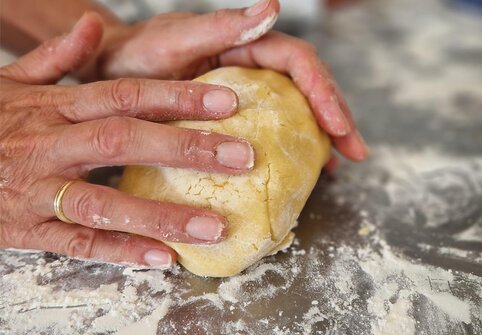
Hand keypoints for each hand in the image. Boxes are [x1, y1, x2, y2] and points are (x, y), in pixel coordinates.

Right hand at [0, 14, 254, 266]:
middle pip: (124, 141)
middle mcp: (50, 145)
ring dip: (161, 214)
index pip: (125, 95)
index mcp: (55, 108)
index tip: (227, 102)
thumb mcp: (12, 83)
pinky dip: (120, 251)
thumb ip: (57, 58)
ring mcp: (36, 190)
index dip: (177, 98)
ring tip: (213, 225)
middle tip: (241, 157)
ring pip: (103, 201)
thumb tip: (93, 25)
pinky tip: (162, 258)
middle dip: (185, 149)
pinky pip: (77, 243)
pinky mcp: (26, 230)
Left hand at [87, 0, 367, 162]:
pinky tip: (305, 168)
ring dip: (323, 134)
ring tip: (339, 164)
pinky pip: (274, 127)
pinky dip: (294, 146)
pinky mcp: (236, 115)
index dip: (324, 92)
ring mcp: (247, 92)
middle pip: (309, 87)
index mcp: (246, 44)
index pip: (299, 62)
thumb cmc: (136, 55)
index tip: (339, 127)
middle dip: (336, 117)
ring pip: (298, 108)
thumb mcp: (174, 39)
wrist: (109, 74)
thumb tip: (274, 7)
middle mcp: (253, 66)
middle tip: (355, 151)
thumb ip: (221, 26)